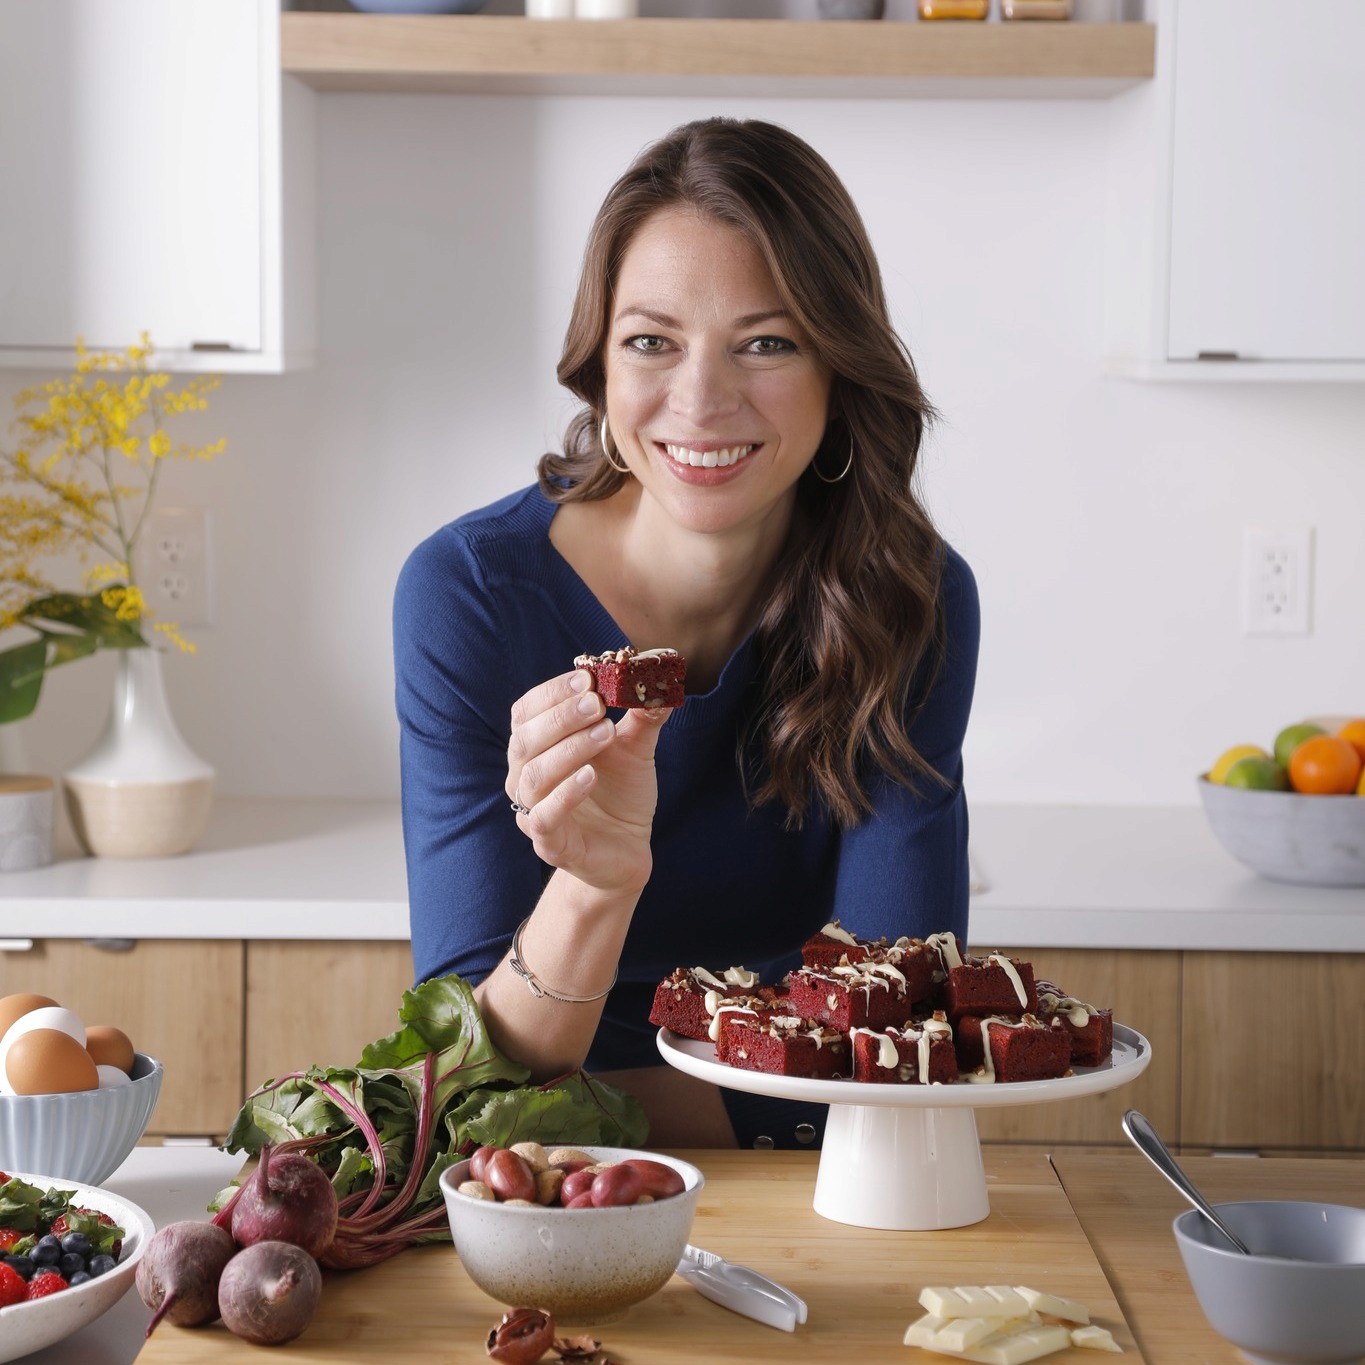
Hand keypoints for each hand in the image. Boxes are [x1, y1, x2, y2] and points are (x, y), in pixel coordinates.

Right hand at [506, 669, 672, 894]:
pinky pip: (545, 817)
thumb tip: (659, 677)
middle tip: (597, 703)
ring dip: (569, 749)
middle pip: (526, 740)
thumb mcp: (635, 748)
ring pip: (534, 775)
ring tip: (606, 732)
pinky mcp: (549, 844)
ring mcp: (533, 811)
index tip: (586, 678)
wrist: (627, 850)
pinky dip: (566, 794)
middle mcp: (525, 777)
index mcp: (536, 747)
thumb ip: (642, 716)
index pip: (527, 711)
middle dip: (561, 717)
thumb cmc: (620, 793)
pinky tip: (591, 775)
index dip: (552, 693)